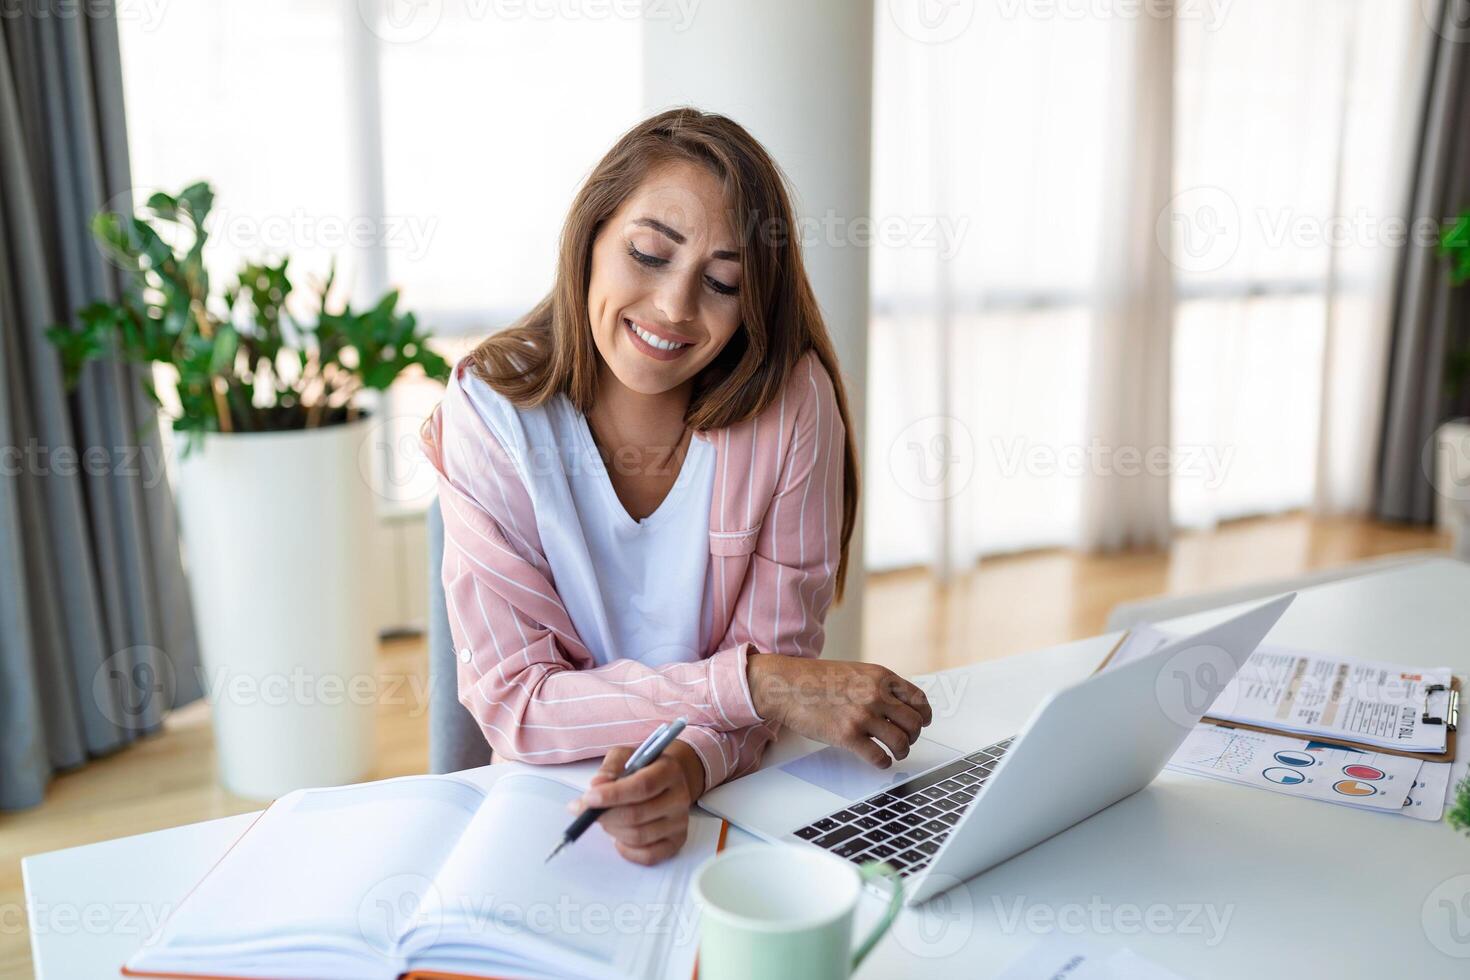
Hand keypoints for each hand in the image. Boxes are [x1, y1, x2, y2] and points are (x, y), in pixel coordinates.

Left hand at [571, 740, 704, 864]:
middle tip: (587, 812)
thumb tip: (597, 785)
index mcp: (669, 770)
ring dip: (613, 830)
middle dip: (605, 816)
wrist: (668, 781)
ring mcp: (680, 822)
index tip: (589, 798)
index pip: (642, 786)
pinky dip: (627, 850)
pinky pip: (648, 855)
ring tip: (604, 819)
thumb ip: (610, 768)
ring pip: (639, 836)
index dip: (613, 795)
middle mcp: (679, 797)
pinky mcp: (677, 841)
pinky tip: (619, 837)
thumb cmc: (643, 768)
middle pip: (637, 814)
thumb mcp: (625, 757)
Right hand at [747, 654, 932, 767]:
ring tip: (893, 752)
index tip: (922, 723)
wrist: (787, 685)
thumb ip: (878, 685)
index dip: (924, 715)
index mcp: (880, 677)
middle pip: (914, 724)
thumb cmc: (817, 679)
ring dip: (901, 751)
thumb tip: (898, 706)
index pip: (918, 700)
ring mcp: (862, 716)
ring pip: (901, 742)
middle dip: (912, 736)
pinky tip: (879, 760)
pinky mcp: (847, 736)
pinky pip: (879, 757)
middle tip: (904, 740)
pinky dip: (884, 762)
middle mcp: (876, 695)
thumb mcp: (856, 671)